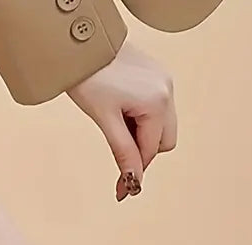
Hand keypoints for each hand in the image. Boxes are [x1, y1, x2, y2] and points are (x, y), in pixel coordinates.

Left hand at [67, 40, 176, 200]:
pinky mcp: (158, 76)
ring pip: (161, 126)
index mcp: (157, 103)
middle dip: (142, 151)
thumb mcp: (105, 121)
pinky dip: (141, 118)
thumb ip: (122, 152)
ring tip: (116, 124)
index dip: (134, 171)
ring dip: (141, 135)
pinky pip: (156, 108)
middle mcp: (167, 91)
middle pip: (163, 141)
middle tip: (118, 151)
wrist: (84, 46)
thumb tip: (132, 182)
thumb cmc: (90, 79)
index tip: (121, 191)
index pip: (150, 151)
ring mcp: (165, 82)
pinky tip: (121, 111)